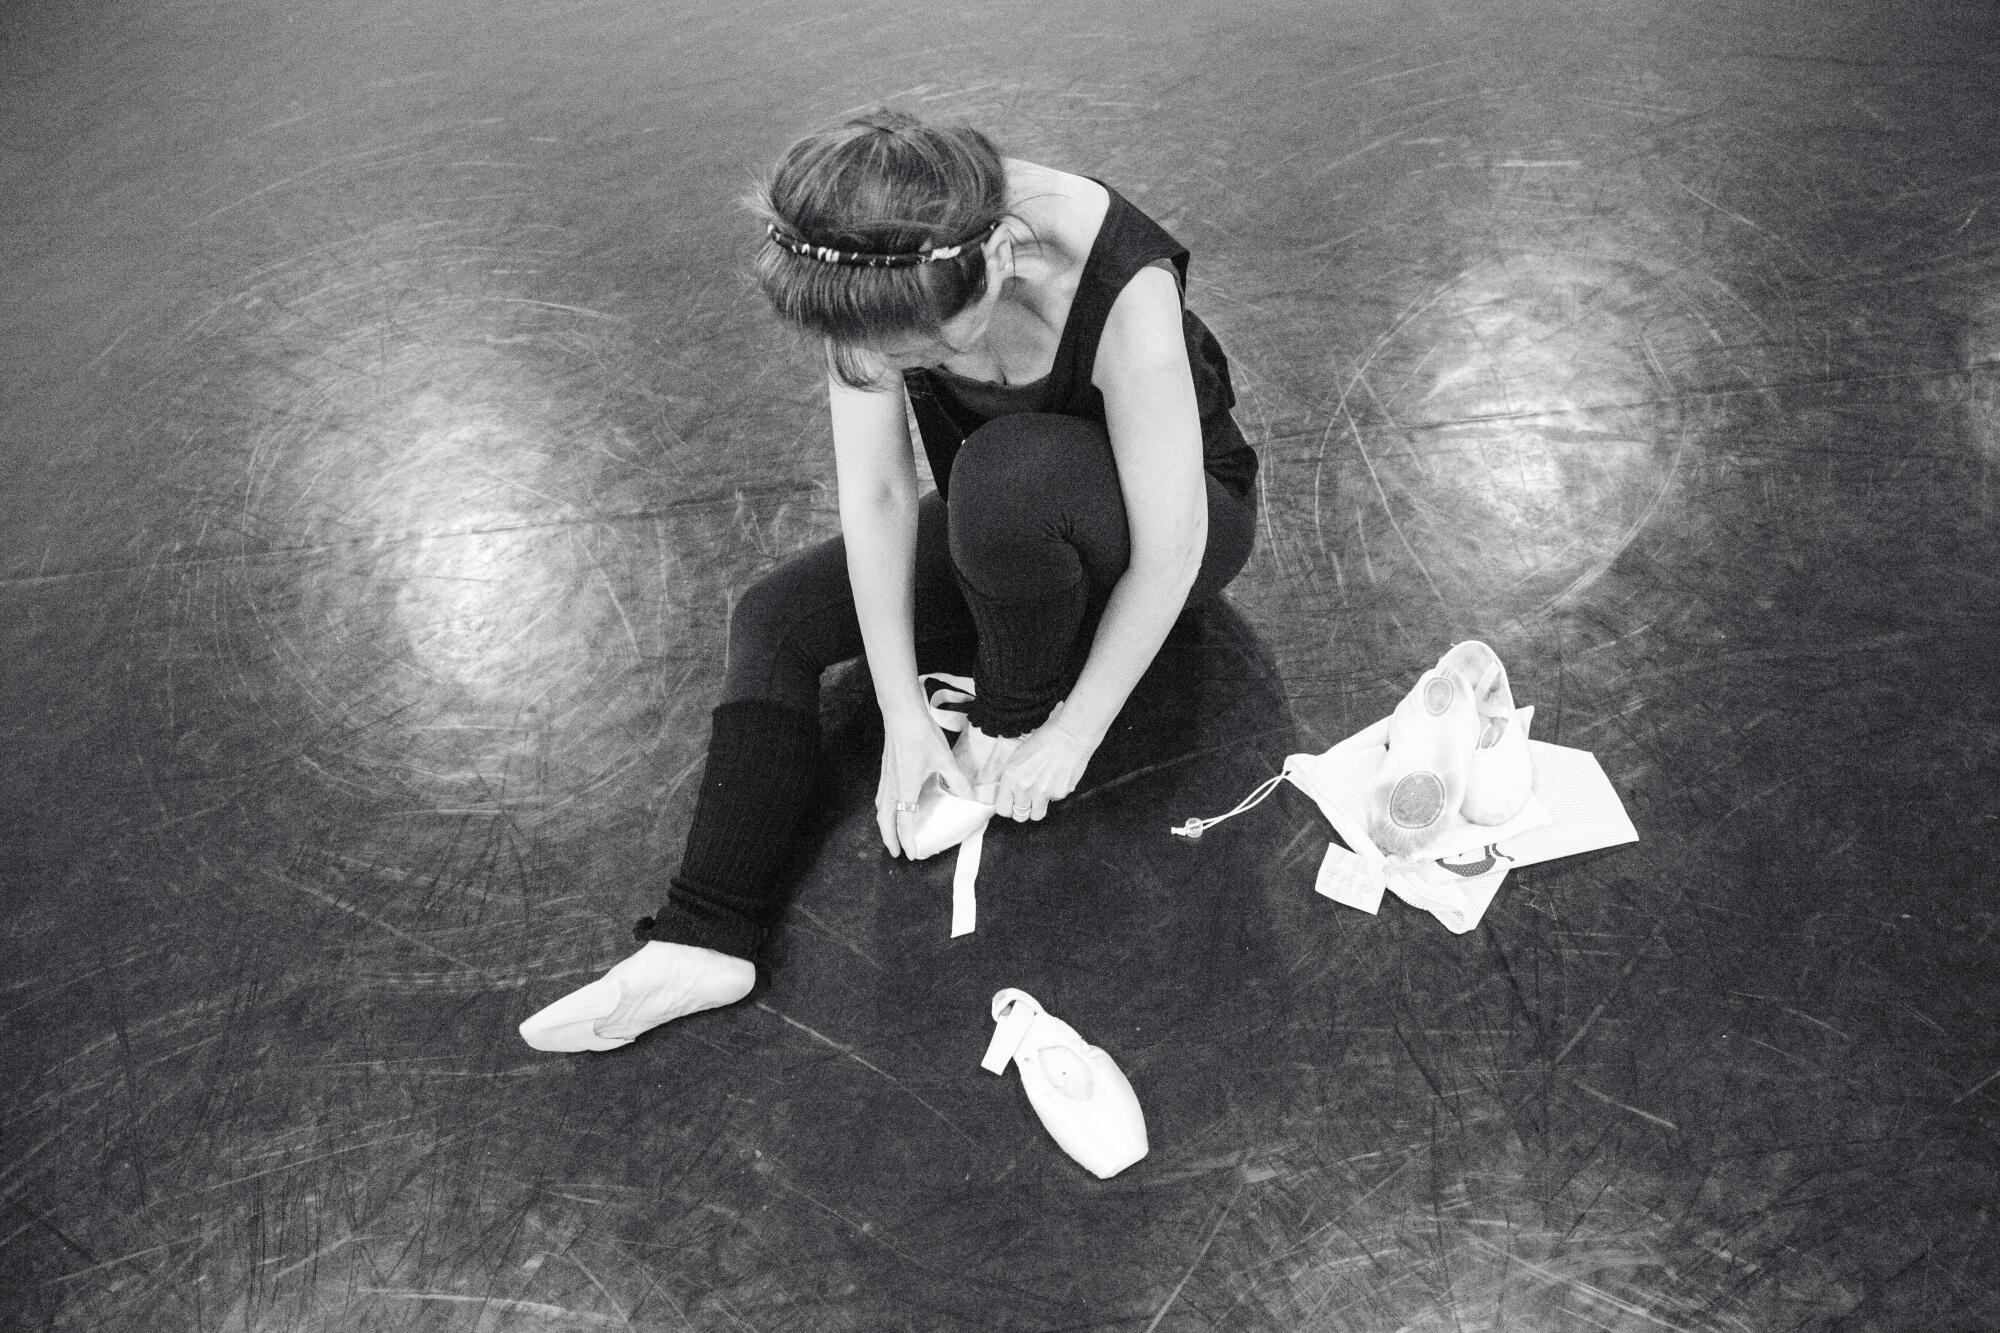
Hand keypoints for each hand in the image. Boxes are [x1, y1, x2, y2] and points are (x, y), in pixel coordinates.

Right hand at [875, 710, 974, 856]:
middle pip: (885, 821)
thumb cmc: (921, 735)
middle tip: (896, 853)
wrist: (902, 714)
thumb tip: (969, 796)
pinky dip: (884, 810)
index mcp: (906, 788)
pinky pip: (881, 797)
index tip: (912, 854)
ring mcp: (886, 778)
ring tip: (891, 834)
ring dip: (884, 825)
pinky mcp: (885, 770)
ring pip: (881, 809)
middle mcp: (892, 787)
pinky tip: (892, 807)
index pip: (904, 823)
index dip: (907, 841)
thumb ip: (957, 781)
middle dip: (889, 839)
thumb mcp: (945, 759)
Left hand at [992, 704, 1098, 822]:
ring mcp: (1042, 793)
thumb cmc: (1044, 739)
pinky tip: (1056, 779)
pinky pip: (1054, 802)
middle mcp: (1024, 788)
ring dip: (1038, 807)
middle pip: (1019, 816)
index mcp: (1010, 777)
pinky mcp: (1059, 793)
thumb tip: (1009, 793)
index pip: (1002, 808)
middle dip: (1023, 809)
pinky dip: (1055, 794)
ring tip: (1042, 792)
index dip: (1008, 807)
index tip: (1012, 803)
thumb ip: (1011, 778)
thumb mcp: (1018, 756)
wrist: (1069, 734)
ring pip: (1036, 815)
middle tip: (1027, 800)